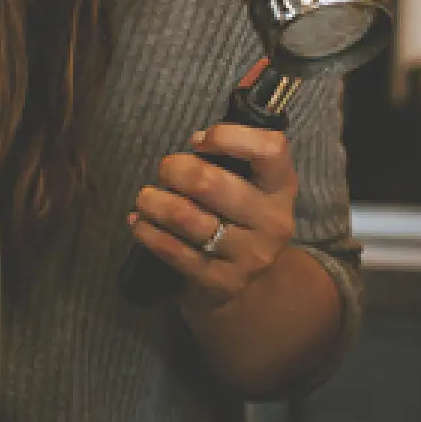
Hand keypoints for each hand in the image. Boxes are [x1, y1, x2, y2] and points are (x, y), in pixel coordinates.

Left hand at [129, 124, 297, 312]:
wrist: (248, 284)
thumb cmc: (238, 215)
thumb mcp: (250, 183)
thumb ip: (233, 154)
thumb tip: (198, 136)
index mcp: (281, 186)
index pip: (270, 149)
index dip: (230, 136)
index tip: (199, 140)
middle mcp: (272, 221)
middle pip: (211, 183)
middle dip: (174, 170)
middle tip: (164, 170)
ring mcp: (249, 255)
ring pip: (187, 218)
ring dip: (154, 202)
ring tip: (145, 197)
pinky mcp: (221, 282)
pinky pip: (174, 251)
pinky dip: (148, 231)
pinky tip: (139, 222)